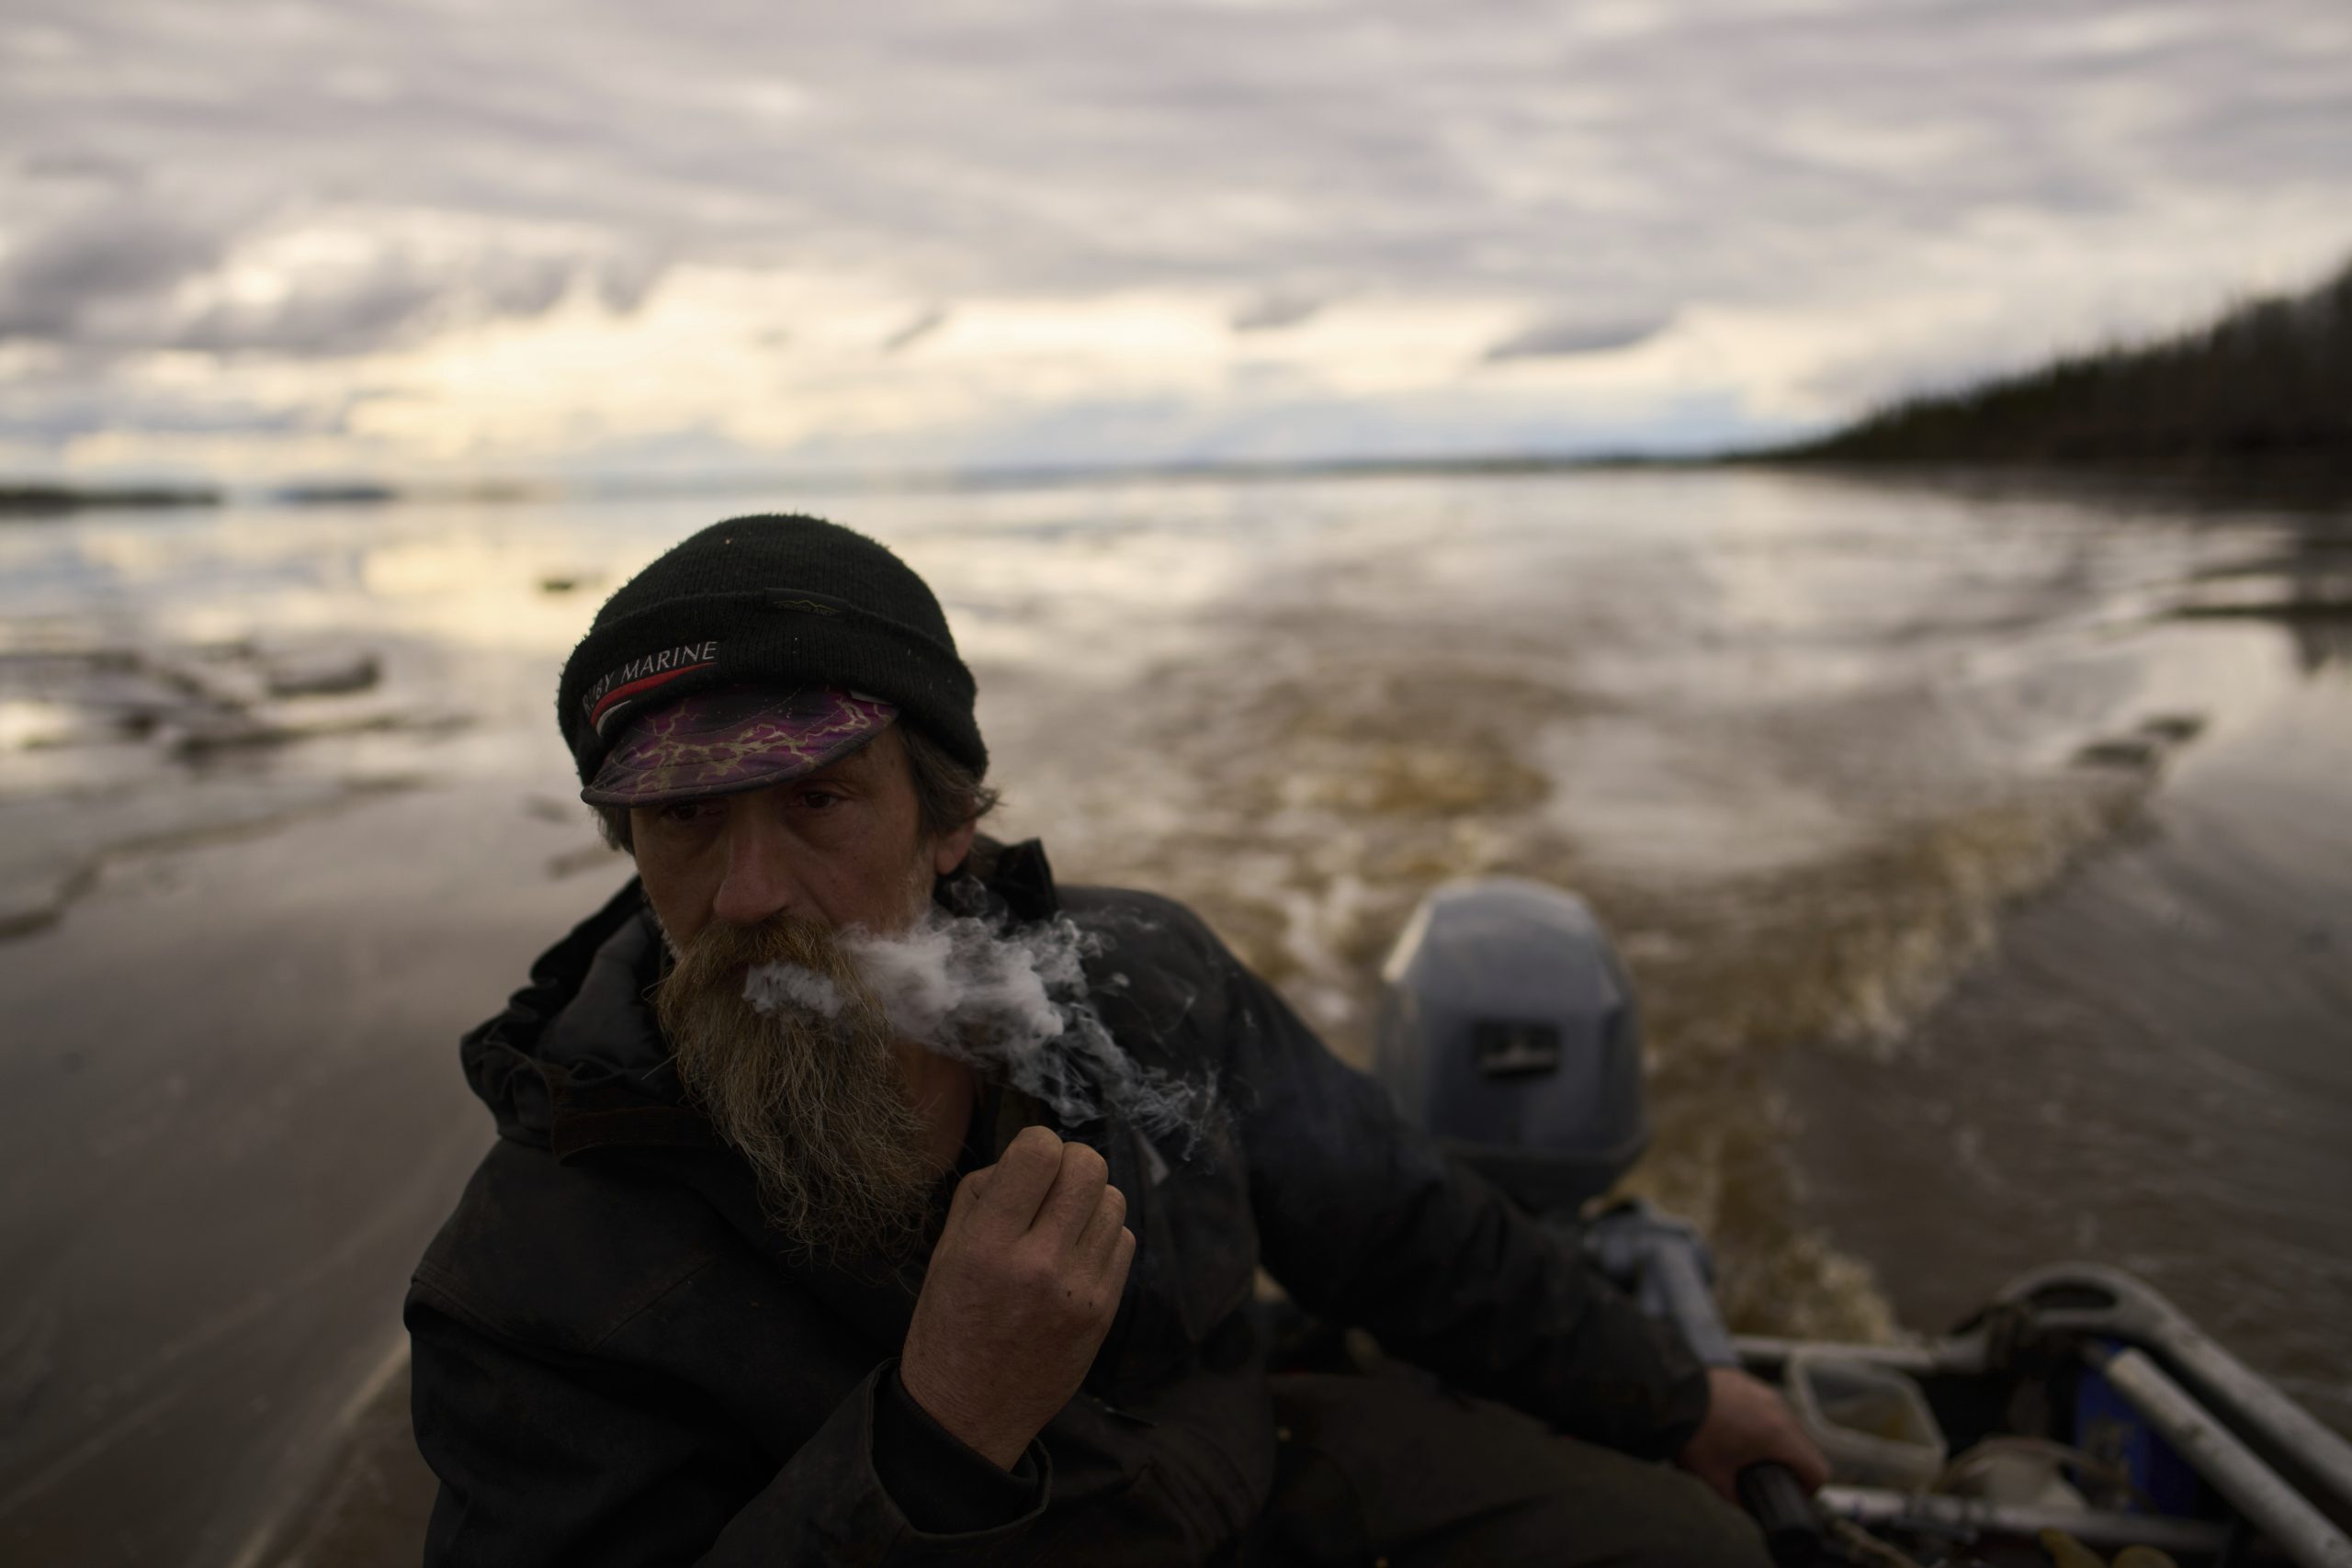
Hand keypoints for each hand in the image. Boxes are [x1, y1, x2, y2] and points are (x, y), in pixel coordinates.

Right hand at [899, 1126, 1135, 1468]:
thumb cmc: (950, 1325)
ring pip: (1113, 1199)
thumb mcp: (945, 1253)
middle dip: (1069, 1164)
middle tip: (1050, 1187)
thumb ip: (983, 1194)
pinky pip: (1124, 1239)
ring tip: (1062, 1223)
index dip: (1037, 1144)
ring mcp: (1078, 1290)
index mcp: (986, 1246)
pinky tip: (1076, 1253)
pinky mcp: (1104, 1312)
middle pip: (1088, 1167)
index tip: (1027, 1164)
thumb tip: (1030, 1154)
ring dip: (1089, 1199)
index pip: (1039, 1152)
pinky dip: (1102, 1235)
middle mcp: (1037, 1264)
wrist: (970, 1413)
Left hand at [1677, 1367, 1831, 1503]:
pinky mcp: (1749, 1382)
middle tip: (1771, 1478)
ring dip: (1779, 1442)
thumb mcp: (1715, 1479)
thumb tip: (1749, 1513)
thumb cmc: (1692, 1435)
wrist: (1667, 1394)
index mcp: (1779, 1435)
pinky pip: (1768, 1408)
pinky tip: (1738, 1430)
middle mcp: (1779, 1410)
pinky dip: (1762, 1422)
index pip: (1818, 1469)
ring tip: (1753, 1454)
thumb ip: (1737, 1501)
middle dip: (1794, 1466)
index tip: (1791, 1494)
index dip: (1809, 1489)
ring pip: (1788, 1424)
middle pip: (1805, 1446)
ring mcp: (1764, 1392)